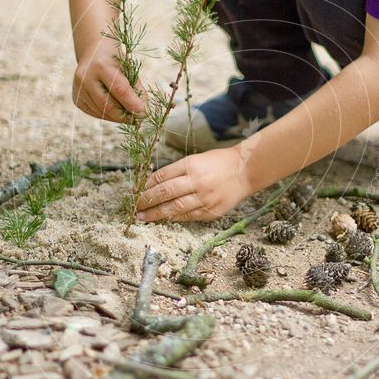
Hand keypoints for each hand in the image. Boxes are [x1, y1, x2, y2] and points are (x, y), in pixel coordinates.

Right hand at [72, 44, 144, 122]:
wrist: (93, 52)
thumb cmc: (115, 60)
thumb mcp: (128, 68)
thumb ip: (136, 88)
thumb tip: (143, 112)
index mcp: (100, 66)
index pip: (119, 90)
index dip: (133, 104)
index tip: (145, 113)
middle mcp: (85, 78)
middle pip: (108, 106)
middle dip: (126, 115)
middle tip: (139, 119)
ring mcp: (78, 90)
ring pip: (102, 113)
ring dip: (119, 117)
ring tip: (130, 114)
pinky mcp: (76, 99)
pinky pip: (96, 113)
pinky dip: (109, 115)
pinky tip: (116, 110)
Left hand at [135, 147, 253, 221]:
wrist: (245, 171)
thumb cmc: (217, 162)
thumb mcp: (195, 160)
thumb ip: (175, 172)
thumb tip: (152, 184)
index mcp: (191, 165)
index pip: (162, 177)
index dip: (146, 186)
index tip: (134, 192)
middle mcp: (197, 182)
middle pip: (165, 193)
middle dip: (146, 201)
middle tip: (133, 208)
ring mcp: (205, 199)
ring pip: (174, 209)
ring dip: (155, 214)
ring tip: (142, 217)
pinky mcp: (211, 212)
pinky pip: (188, 217)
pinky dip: (174, 218)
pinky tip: (163, 219)